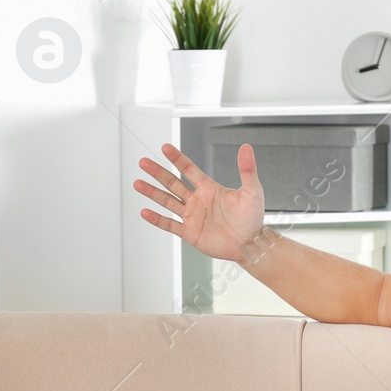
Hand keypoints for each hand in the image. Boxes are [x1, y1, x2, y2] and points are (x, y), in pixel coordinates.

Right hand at [134, 142, 264, 261]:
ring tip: (138, 183)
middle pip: (173, 183)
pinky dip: (157, 219)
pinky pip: (170, 224)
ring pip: (167, 201)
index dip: (177, 158)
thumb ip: (247, 169)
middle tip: (143, 162)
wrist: (251, 244)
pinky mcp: (190, 232)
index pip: (189, 169)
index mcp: (209, 188)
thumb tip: (246, 147)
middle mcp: (197, 200)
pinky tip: (145, 212)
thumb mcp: (252, 190)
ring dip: (152, 192)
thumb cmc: (253, 218)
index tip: (165, 147)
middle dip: (158, 173)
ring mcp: (192, 216)